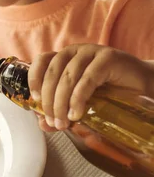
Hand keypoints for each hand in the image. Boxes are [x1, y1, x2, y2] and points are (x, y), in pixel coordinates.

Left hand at [28, 44, 152, 131]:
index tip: (34, 99)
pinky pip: (87, 79)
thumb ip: (60, 111)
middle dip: (49, 100)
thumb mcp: (80, 102)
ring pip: (67, 77)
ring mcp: (91, 52)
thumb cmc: (109, 94)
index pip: (42, 61)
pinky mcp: (107, 58)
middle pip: (53, 73)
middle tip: (52, 121)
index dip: (34, 78)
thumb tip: (43, 124)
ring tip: (63, 122)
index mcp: (64, 58)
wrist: (143, 87)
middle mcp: (75, 52)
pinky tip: (76, 113)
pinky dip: (78, 98)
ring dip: (61, 102)